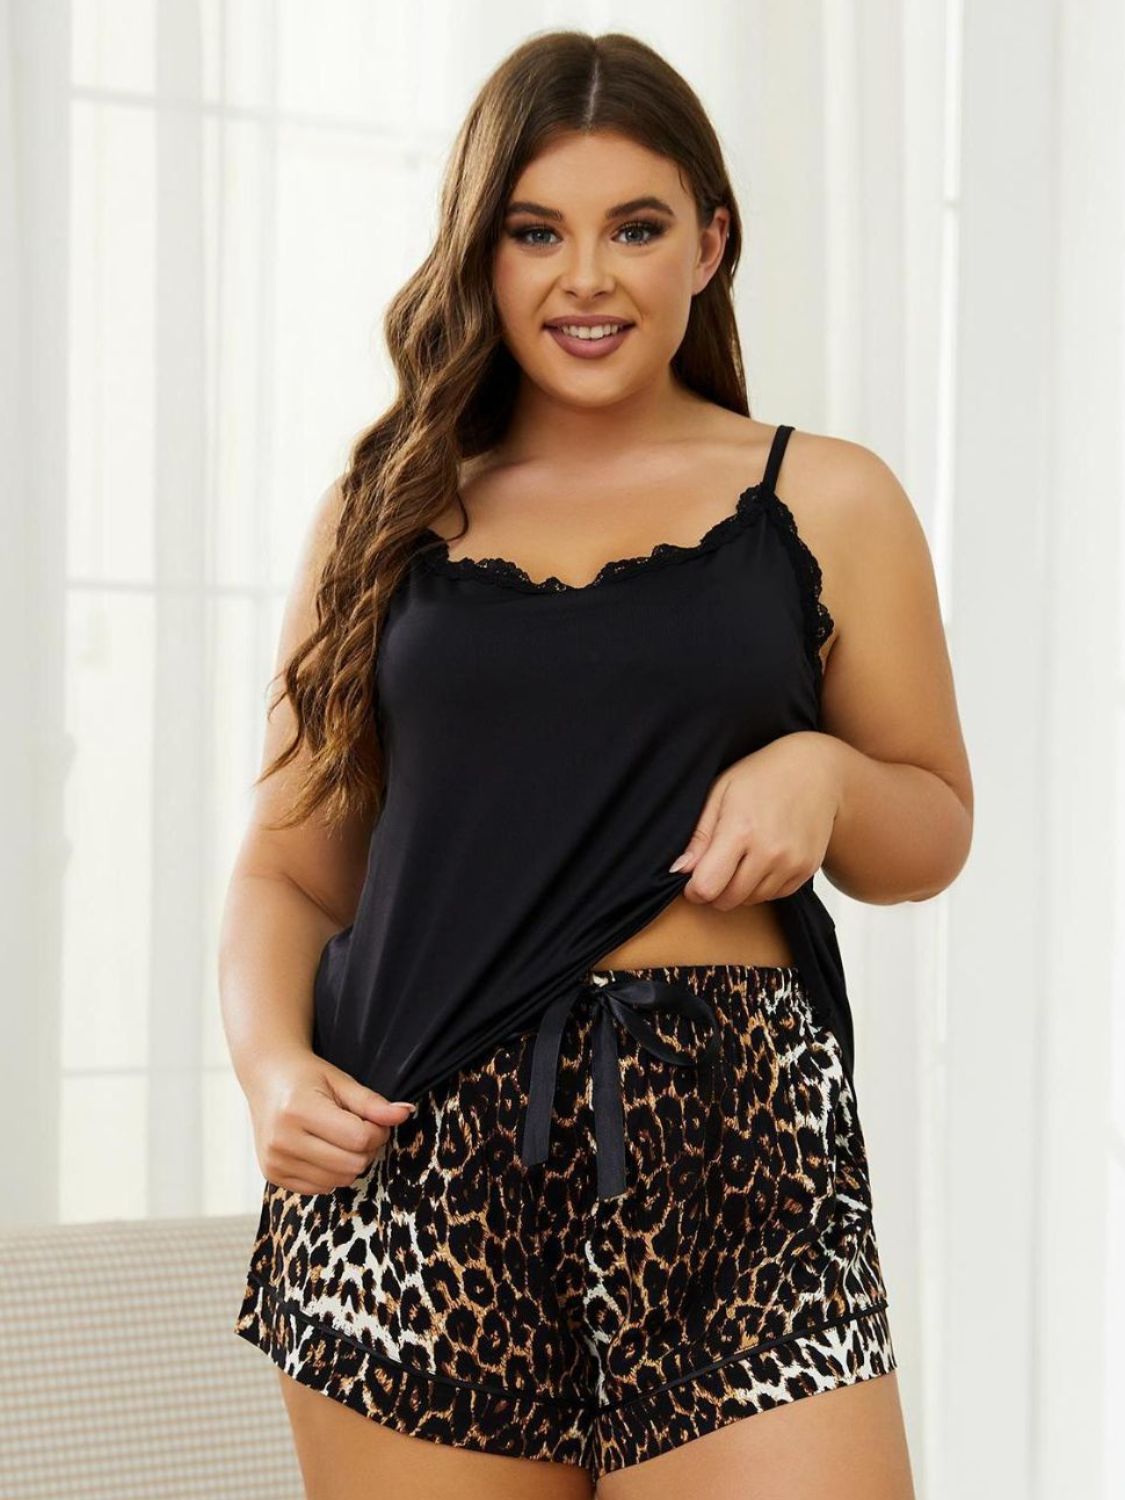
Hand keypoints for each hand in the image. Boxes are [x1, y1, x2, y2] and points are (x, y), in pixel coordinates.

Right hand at [244, 1044, 416, 1194]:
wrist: (266, 1077)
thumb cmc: (306, 1076)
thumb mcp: (341, 1081)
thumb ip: (372, 1102)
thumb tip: (405, 1113)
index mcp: (298, 1110)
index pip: (359, 1138)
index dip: (379, 1131)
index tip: (376, 1119)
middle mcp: (282, 1140)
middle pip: (351, 1164)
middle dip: (367, 1148)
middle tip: (361, 1128)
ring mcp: (274, 1161)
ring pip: (338, 1181)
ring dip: (351, 1163)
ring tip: (341, 1138)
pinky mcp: (272, 1175)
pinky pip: (320, 1189)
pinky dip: (331, 1173)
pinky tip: (323, 1149)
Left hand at [668, 732, 843, 908]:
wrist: (813, 769)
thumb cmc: (761, 776)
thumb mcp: (720, 793)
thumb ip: (699, 836)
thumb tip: (680, 870)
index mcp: (741, 830)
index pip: (708, 886)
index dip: (694, 889)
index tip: (693, 880)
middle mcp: (769, 851)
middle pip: (729, 899)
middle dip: (715, 891)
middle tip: (714, 870)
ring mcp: (792, 862)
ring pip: (752, 900)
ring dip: (739, 889)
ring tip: (740, 859)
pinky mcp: (807, 868)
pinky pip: (775, 895)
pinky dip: (763, 886)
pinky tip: (761, 860)